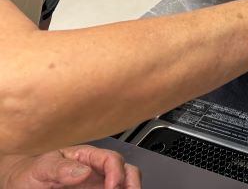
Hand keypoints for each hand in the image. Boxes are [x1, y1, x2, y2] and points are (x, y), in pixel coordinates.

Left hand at [1, 145, 140, 188]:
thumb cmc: (28, 172)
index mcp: (86, 157)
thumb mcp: (41, 167)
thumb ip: (60, 167)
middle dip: (132, 181)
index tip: (112, 187)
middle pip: (126, 170)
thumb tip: (84, 170)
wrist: (18, 184)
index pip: (111, 159)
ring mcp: (95, 185)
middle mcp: (95, 170)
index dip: (116, 172)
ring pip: (123, 184)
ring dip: (128, 188)